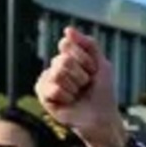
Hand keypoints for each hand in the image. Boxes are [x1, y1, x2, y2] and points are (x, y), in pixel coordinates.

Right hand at [34, 27, 126, 146]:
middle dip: (81, 74)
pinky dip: (66, 96)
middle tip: (85, 85)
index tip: (93, 70)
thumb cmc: (102, 91)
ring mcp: (48, 79)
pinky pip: (52, 88)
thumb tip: (67, 29)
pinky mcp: (43, 95)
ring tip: (77, 94)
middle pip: (63, 60)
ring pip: (57, 73)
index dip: (85, 59)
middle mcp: (56, 65)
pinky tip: (69, 102)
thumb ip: (88, 44)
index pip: (67, 45)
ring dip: (75, 86)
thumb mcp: (101, 64)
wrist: (102, 116)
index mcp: (68, 56)